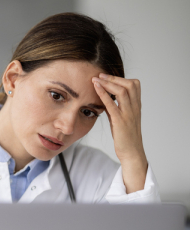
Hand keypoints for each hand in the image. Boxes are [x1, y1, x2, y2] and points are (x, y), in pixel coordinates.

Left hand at [92, 74, 147, 192]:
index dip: (121, 78)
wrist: (131, 152)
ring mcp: (129, 114)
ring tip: (96, 79)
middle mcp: (134, 108)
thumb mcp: (120, 118)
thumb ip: (115, 107)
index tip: (107, 77)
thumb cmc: (125, 136)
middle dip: (114, 78)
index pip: (134, 85)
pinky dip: (104, 94)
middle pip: (129, 85)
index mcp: (136, 106)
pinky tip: (96, 88)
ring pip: (123, 91)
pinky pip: (112, 104)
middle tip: (100, 75)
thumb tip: (105, 98)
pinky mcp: (120, 121)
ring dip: (108, 83)